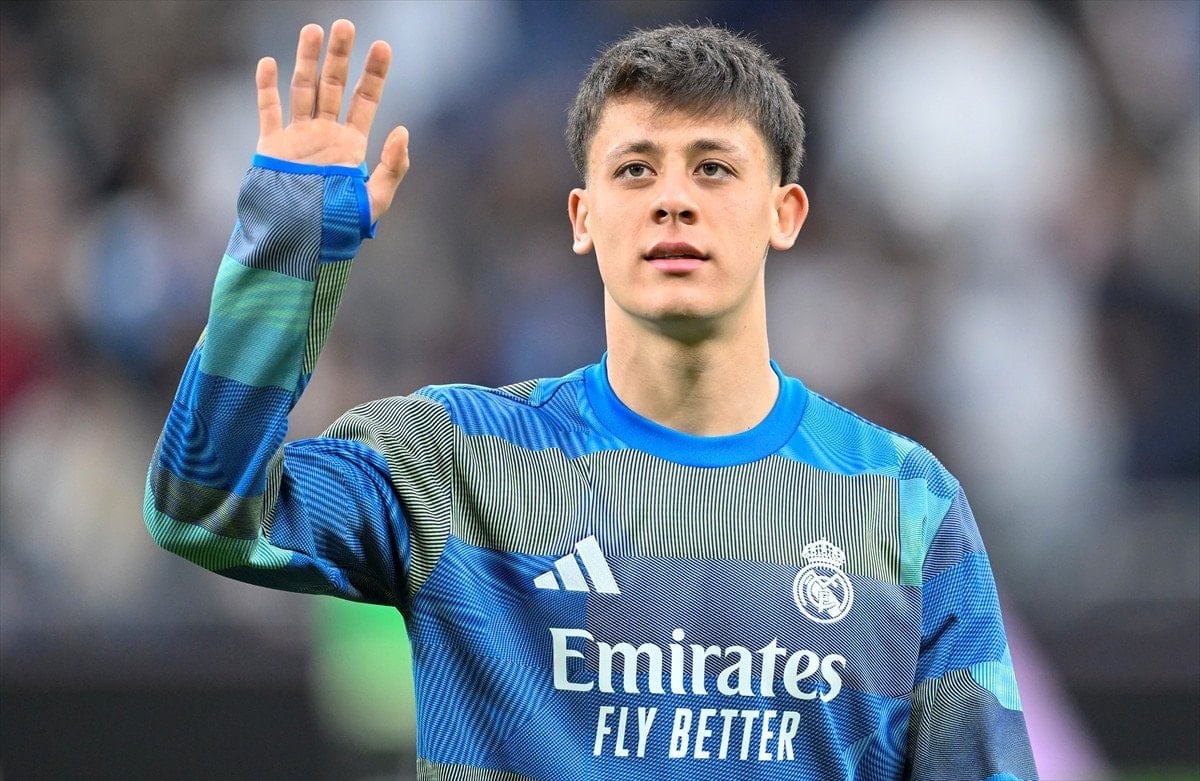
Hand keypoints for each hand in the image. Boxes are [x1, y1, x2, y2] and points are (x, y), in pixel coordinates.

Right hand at [256, 19, 408, 222]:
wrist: (300, 244)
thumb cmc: (339, 229)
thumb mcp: (375, 201)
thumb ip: (392, 168)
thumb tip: (403, 130)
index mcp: (351, 146)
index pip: (365, 100)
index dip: (375, 73)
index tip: (382, 46)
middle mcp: (325, 136)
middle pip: (333, 86)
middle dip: (340, 56)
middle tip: (345, 24)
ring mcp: (297, 140)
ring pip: (302, 90)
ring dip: (307, 60)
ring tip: (312, 29)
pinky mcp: (271, 149)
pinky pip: (268, 113)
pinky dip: (266, 88)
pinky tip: (268, 62)